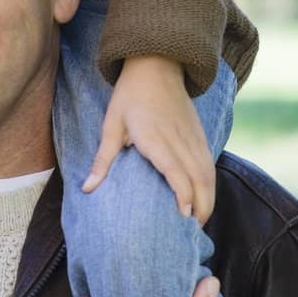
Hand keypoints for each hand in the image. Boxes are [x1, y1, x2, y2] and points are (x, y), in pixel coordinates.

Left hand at [83, 54, 215, 222]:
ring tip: (200, 222)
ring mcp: (193, 137)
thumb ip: (103, 158)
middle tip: (192, 232)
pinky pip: (209, 163)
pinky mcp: (199, 134)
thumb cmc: (129, 96)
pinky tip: (204, 198)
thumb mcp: (111, 124)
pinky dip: (210, 184)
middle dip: (201, 207)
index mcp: (156, 139)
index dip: (184, 197)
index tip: (184, 218)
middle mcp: (179, 140)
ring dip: (208, 199)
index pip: (177, 172)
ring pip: (208, 173)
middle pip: (199, 179)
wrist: (156, 64)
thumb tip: (87, 188)